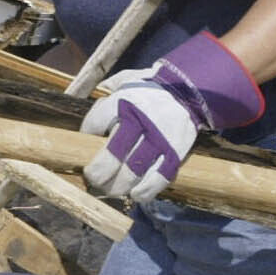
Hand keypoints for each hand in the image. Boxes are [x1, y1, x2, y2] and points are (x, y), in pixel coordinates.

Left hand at [79, 33, 264, 202]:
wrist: (189, 90)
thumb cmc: (149, 90)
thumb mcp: (126, 79)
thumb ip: (108, 90)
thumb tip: (92, 101)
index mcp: (123, 101)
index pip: (94, 125)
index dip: (86, 138)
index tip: (85, 145)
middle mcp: (140, 121)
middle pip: (112, 156)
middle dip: (98, 174)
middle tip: (93, 180)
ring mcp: (160, 138)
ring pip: (134, 171)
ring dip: (119, 186)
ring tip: (112, 190)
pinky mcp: (176, 151)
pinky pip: (160, 177)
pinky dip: (146, 190)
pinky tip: (136, 194)